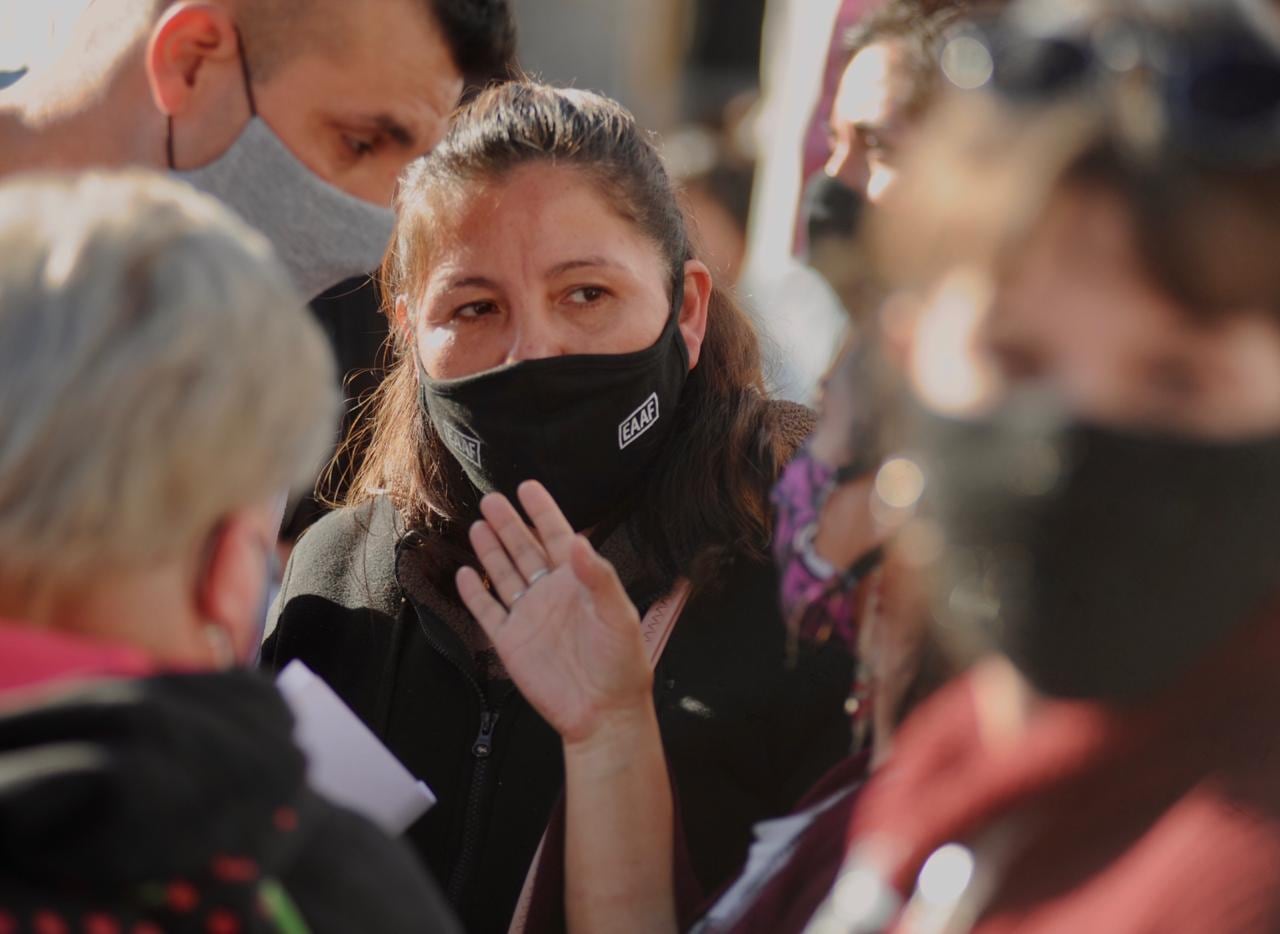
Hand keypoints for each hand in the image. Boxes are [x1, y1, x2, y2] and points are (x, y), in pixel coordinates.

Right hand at [456, 481, 652, 745]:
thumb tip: (578, 540)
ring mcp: (529, 616)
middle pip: (524, 549)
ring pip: (504, 574)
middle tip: (492, 499)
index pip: (558, 536)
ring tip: (478, 525)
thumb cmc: (621, 665)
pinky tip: (466, 574)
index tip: (528, 487)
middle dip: (508, 524)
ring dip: (491, 550)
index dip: (543, 511)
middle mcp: (551, 594)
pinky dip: (475, 593)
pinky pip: (488, 612)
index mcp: (579, 582)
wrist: (603, 713)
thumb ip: (597, 576)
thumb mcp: (618, 615)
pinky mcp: (511, 641)